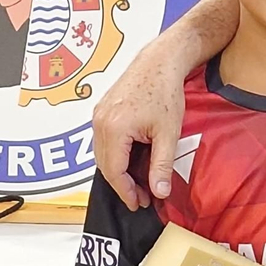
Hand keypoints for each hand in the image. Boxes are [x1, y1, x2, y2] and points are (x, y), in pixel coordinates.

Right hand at [91, 42, 185, 210]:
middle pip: (105, 165)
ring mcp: (98, 115)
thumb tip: (159, 192)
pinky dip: (115, 155)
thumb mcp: (168, 133)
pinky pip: (103, 141)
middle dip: (123, 184)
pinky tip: (132, 160)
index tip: (139, 203)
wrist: (159, 62)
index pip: (114, 172)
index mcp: (114, 129)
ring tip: (138, 182)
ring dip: (118, 170)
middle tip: (142, 197)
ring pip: (102, 154)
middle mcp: (100, 123)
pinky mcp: (101, 110)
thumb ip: (161, 165)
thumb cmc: (166, 93)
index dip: (126, 191)